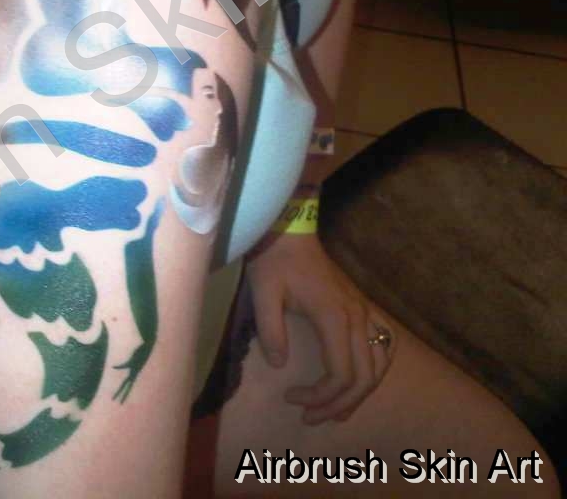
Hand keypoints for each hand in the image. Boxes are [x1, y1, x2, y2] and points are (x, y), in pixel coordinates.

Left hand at [245, 233, 394, 424]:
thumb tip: (280, 366)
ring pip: (381, 363)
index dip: (320, 396)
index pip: (341, 373)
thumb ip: (271, 332)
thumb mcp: (263, 294)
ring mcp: (364, 310)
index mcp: (334, 317)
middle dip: (339, 404)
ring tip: (337, 411)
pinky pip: (385, 342)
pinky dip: (377, 367)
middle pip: (364, 376)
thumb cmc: (274, 261)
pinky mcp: (363, 305)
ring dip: (362, 391)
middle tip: (311, 418)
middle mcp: (357, 316)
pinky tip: (361, 378)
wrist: (290, 230)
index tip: (292, 399)